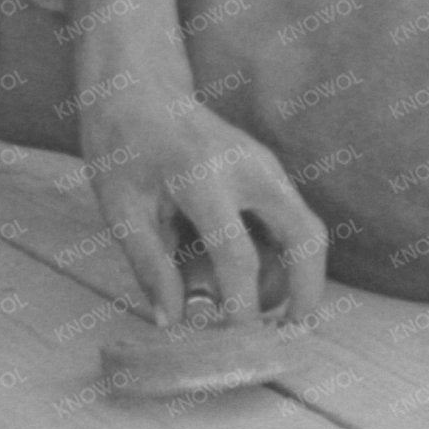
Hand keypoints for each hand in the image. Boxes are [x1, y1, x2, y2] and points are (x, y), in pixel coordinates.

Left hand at [80, 84, 330, 328]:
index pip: (237, 254)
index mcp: (202, 177)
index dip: (241, 305)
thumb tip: (174, 322)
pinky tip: (252, 276)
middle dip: (307, 290)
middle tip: (291, 332)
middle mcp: (248, 168)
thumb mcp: (120, 208)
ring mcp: (265, 164)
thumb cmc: (122, 146)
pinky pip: (291, 217)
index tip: (236, 341)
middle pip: (305, 235)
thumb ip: (149, 266)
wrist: (138, 87)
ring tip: (262, 309)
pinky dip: (284, 253)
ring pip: (305, 228)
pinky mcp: (268, 168)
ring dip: (296, 273)